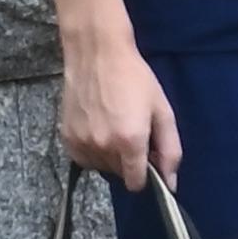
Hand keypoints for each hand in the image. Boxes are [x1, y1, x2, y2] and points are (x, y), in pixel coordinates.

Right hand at [53, 26, 181, 188]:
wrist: (97, 55)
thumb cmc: (135, 79)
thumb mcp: (162, 111)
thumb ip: (170, 150)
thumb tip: (170, 183)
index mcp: (130, 141)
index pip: (135, 183)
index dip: (145, 175)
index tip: (147, 159)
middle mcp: (103, 146)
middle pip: (119, 174)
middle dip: (129, 161)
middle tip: (133, 132)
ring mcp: (82, 143)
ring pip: (101, 167)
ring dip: (110, 156)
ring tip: (114, 126)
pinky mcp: (67, 138)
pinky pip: (83, 158)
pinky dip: (92, 150)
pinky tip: (99, 128)